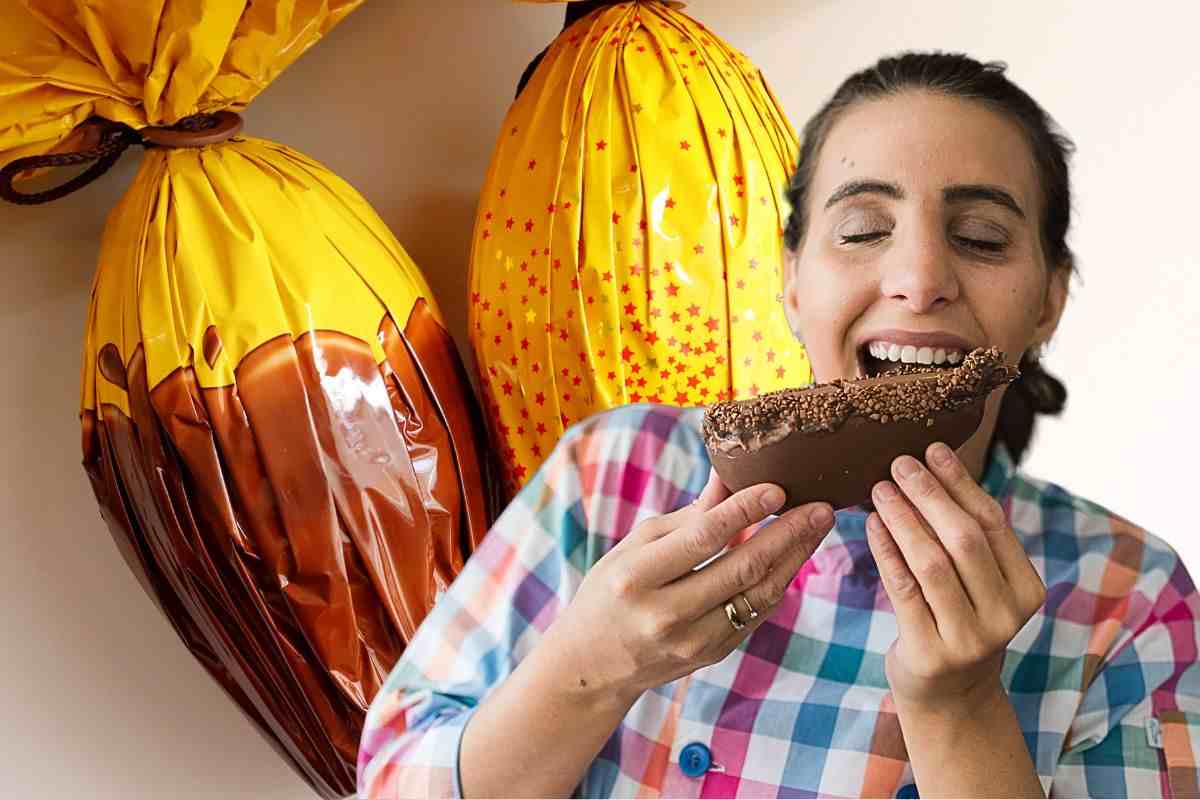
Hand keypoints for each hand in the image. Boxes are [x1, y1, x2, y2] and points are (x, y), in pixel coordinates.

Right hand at [545, 469, 834, 703]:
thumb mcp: (636, 545)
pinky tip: (794, 556)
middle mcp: (665, 614)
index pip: (702, 538)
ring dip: (795, 557)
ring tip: (818, 525)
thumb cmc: (612, 589)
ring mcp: (692, 642)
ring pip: (758, 595)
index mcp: (638, 577)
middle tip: (822, 506)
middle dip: (788, 534)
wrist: (592, 664)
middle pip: (741, 569)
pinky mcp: (711, 656)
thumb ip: (688, 516)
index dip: (744, 511)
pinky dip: (777, 582)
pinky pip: (755, 614)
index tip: (778, 488)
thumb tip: (729, 474)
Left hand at [864, 442, 1046, 709]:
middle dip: (930, 494)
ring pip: (932, 562)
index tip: (934, 448)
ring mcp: (970, 637)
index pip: (992, 523)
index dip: (961, 482)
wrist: (950, 697)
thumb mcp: (979, 585)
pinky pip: (904, 589)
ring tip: (880, 488)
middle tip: (900, 463)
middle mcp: (1006, 614)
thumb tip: (933, 466)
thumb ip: (967, 539)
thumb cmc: (959, 622)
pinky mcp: (931, 652)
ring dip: (903, 518)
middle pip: (964, 539)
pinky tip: (872, 524)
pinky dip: (886, 550)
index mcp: (1026, 589)